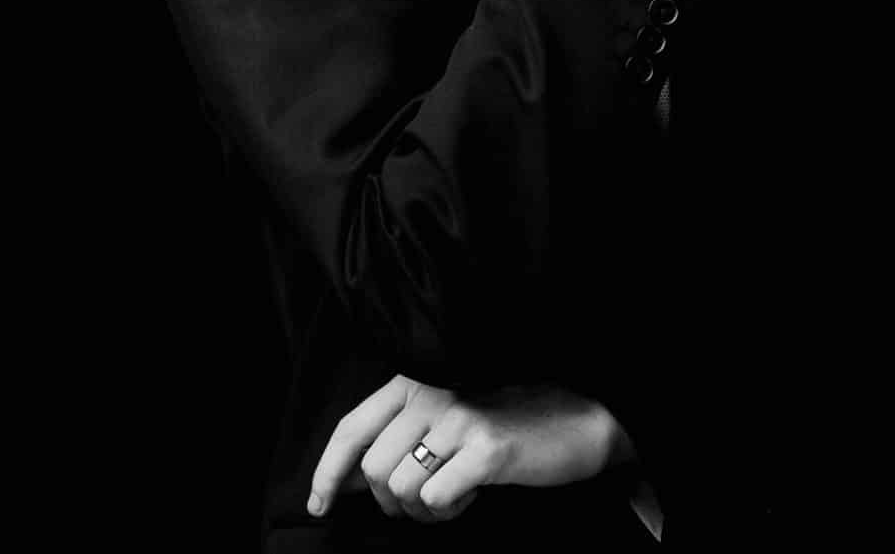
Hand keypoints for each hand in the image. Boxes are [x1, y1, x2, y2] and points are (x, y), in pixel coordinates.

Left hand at [307, 373, 631, 523]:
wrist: (575, 420)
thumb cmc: (503, 425)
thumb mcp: (442, 421)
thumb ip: (394, 441)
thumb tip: (341, 481)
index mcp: (413, 384)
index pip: (351, 428)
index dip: (327, 473)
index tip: (320, 505)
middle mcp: (431, 395)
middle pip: (373, 470)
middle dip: (390, 501)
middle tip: (421, 503)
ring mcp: (459, 419)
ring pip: (402, 489)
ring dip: (420, 510)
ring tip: (451, 496)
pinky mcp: (485, 449)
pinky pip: (437, 499)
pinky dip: (448, 511)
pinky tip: (470, 496)